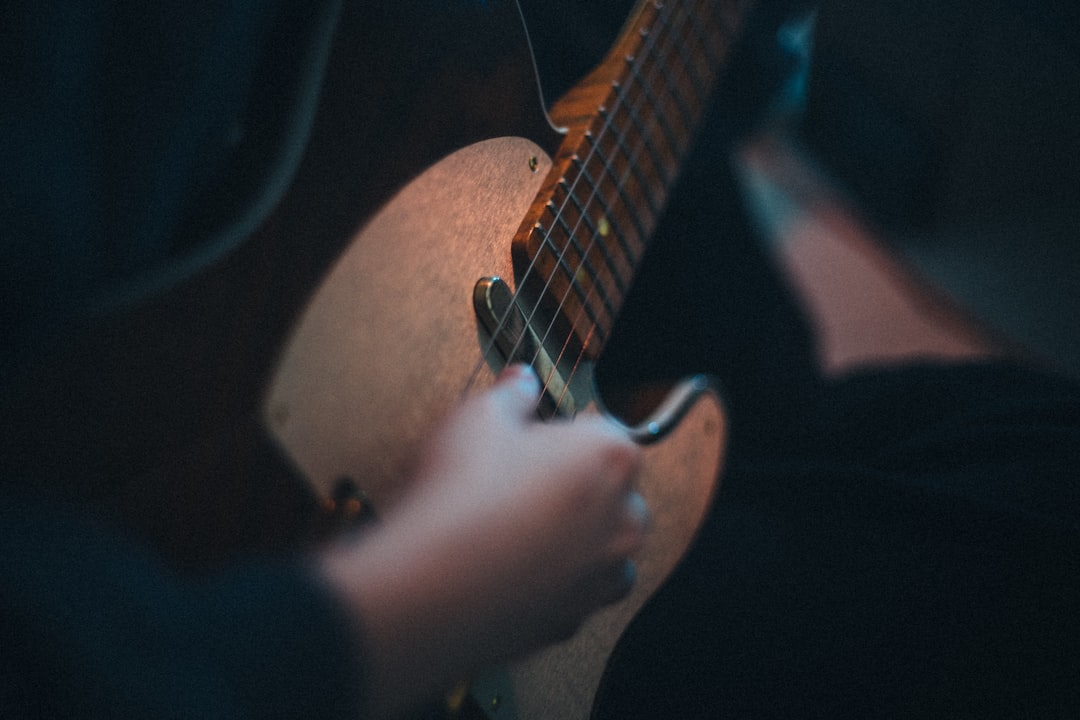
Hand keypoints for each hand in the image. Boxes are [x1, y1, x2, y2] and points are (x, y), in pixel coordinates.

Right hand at [317, 365, 645, 716]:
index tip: (530, 432)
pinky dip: (548, 580)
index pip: (604, 428)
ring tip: (512, 527)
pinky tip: (506, 567)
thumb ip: (512, 393)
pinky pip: (571, 591)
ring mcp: (601, 575)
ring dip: (570, 537)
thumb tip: (522, 380)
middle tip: (516, 479)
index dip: (562, 428)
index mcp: (611, 458)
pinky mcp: (573, 618)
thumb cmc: (463, 497)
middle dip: (573, 483)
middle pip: (611, 490)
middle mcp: (622, 519)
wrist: (434, 588)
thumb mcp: (480, 417)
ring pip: (600, 547)